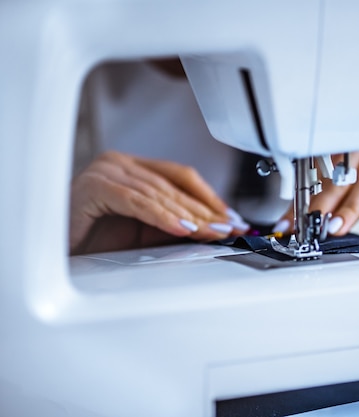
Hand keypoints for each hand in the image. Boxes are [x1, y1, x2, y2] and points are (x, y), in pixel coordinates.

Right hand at [70, 151, 248, 253]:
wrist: (59, 254)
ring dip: (191, 216)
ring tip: (213, 232)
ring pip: (160, 193)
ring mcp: (106, 171)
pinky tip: (184, 229)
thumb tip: (215, 227)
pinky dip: (163, 217)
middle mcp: (120, 164)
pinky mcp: (95, 187)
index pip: (182, 177)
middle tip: (230, 228)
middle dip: (206, 210)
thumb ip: (176, 224)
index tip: (232, 217)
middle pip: (174, 186)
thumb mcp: (147, 231)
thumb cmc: (96, 242)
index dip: (210, 198)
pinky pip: (138, 202)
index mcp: (134, 168)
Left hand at [273, 99, 358, 234]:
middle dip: (320, 205)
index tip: (289, 221)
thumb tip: (324, 214)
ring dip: (350, 206)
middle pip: (340, 177)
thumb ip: (354, 184)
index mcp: (355, 143)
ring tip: (335, 228)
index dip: (305, 198)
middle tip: (305, 227)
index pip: (323, 174)